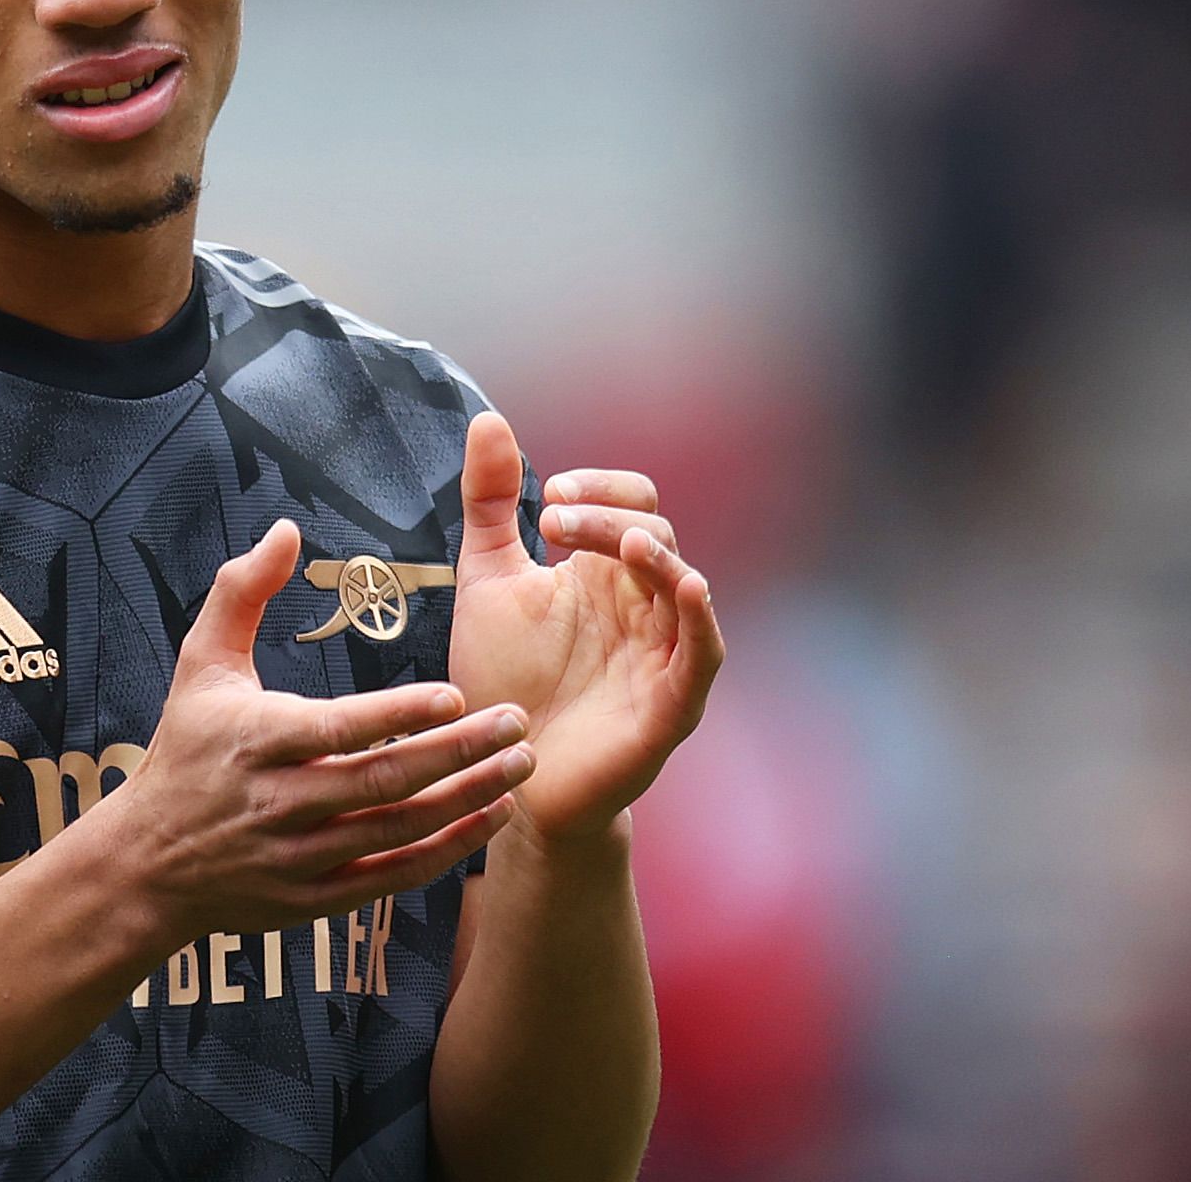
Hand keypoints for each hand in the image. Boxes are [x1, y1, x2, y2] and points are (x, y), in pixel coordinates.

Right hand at [73, 519, 530, 944]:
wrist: (148, 863)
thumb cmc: (185, 749)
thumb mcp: (200, 665)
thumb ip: (240, 592)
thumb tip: (286, 530)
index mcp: (254, 741)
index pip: (337, 727)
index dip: (399, 714)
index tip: (456, 693)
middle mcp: (278, 803)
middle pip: (381, 781)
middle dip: (458, 754)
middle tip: (517, 723)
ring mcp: (298, 857)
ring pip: (397, 830)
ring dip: (466, 799)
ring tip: (519, 765)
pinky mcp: (315, 899)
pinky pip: (393, 877)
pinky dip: (447, 850)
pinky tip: (491, 818)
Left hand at [445, 413, 726, 843]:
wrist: (503, 770)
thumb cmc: (503, 676)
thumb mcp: (487, 579)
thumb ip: (490, 504)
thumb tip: (489, 421)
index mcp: (606, 573)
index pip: (634, 505)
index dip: (601, 492)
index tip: (547, 502)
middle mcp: (642, 606)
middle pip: (657, 537)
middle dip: (610, 521)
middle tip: (552, 522)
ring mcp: (661, 653)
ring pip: (685, 588)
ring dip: (659, 558)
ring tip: (629, 542)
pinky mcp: (669, 703)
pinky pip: (702, 654)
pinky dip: (700, 620)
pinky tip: (687, 587)